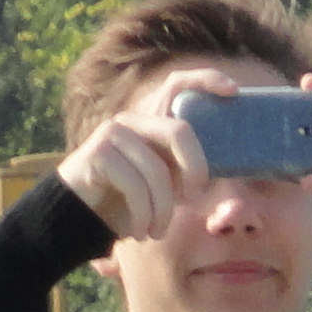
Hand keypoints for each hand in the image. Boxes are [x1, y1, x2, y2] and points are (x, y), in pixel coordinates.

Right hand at [54, 61, 249, 241]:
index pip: (178, 85)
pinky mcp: (98, 152)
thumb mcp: (163, 185)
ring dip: (163, 211)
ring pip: (158, 171)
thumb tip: (223, 171)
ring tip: (157, 232)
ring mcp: (114, 132)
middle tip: (193, 199)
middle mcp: (133, 120)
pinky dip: (143, 216)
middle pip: (179, 131)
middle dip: (195, 170)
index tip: (233, 90)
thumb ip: (184, 170)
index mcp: (151, 123)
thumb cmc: (126, 205)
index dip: (205, 80)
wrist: (78, 221)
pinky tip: (139, 232)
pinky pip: (135, 186)